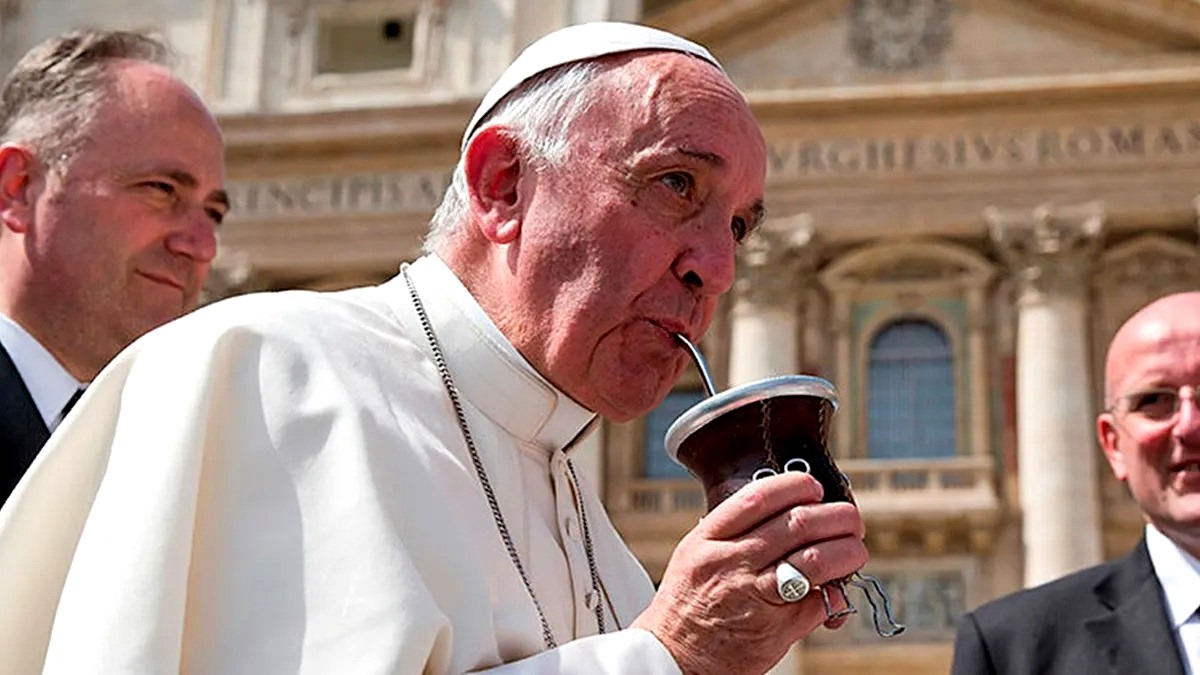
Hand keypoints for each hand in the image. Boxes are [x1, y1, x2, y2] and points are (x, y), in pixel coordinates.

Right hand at [631, 472, 867, 674]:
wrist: (674, 658)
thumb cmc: (687, 604)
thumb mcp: (696, 555)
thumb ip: (734, 533)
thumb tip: (790, 513)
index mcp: (709, 540)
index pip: (759, 498)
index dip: (796, 486)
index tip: (814, 488)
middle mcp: (731, 562)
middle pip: (798, 524)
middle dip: (836, 517)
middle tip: (849, 520)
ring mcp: (754, 595)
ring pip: (816, 560)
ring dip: (847, 552)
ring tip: (854, 551)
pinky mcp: (775, 627)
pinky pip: (819, 602)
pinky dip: (837, 593)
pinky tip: (835, 589)